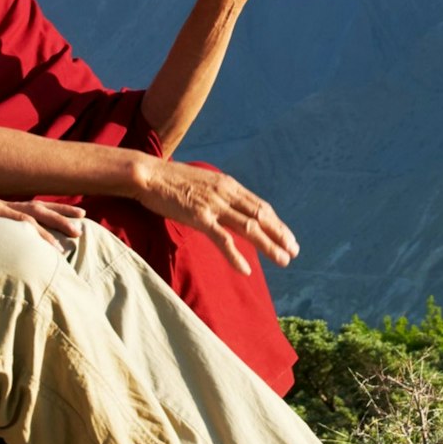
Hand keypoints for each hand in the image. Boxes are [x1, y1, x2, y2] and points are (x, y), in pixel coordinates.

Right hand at [0, 197, 88, 250]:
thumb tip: (16, 255)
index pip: (33, 209)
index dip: (56, 211)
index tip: (78, 216)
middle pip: (38, 207)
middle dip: (62, 214)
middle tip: (83, 223)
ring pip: (32, 213)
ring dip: (56, 224)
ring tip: (75, 234)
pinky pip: (16, 222)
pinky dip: (35, 232)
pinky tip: (50, 243)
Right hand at [134, 159, 296, 274]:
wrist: (148, 174)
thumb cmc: (171, 180)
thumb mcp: (202, 182)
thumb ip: (218, 194)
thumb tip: (230, 208)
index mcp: (228, 185)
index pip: (260, 206)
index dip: (277, 223)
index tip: (288, 237)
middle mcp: (226, 193)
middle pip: (261, 217)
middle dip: (280, 235)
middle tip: (294, 252)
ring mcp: (214, 205)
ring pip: (249, 228)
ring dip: (269, 246)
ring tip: (283, 261)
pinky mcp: (199, 217)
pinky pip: (222, 239)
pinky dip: (236, 255)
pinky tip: (246, 269)